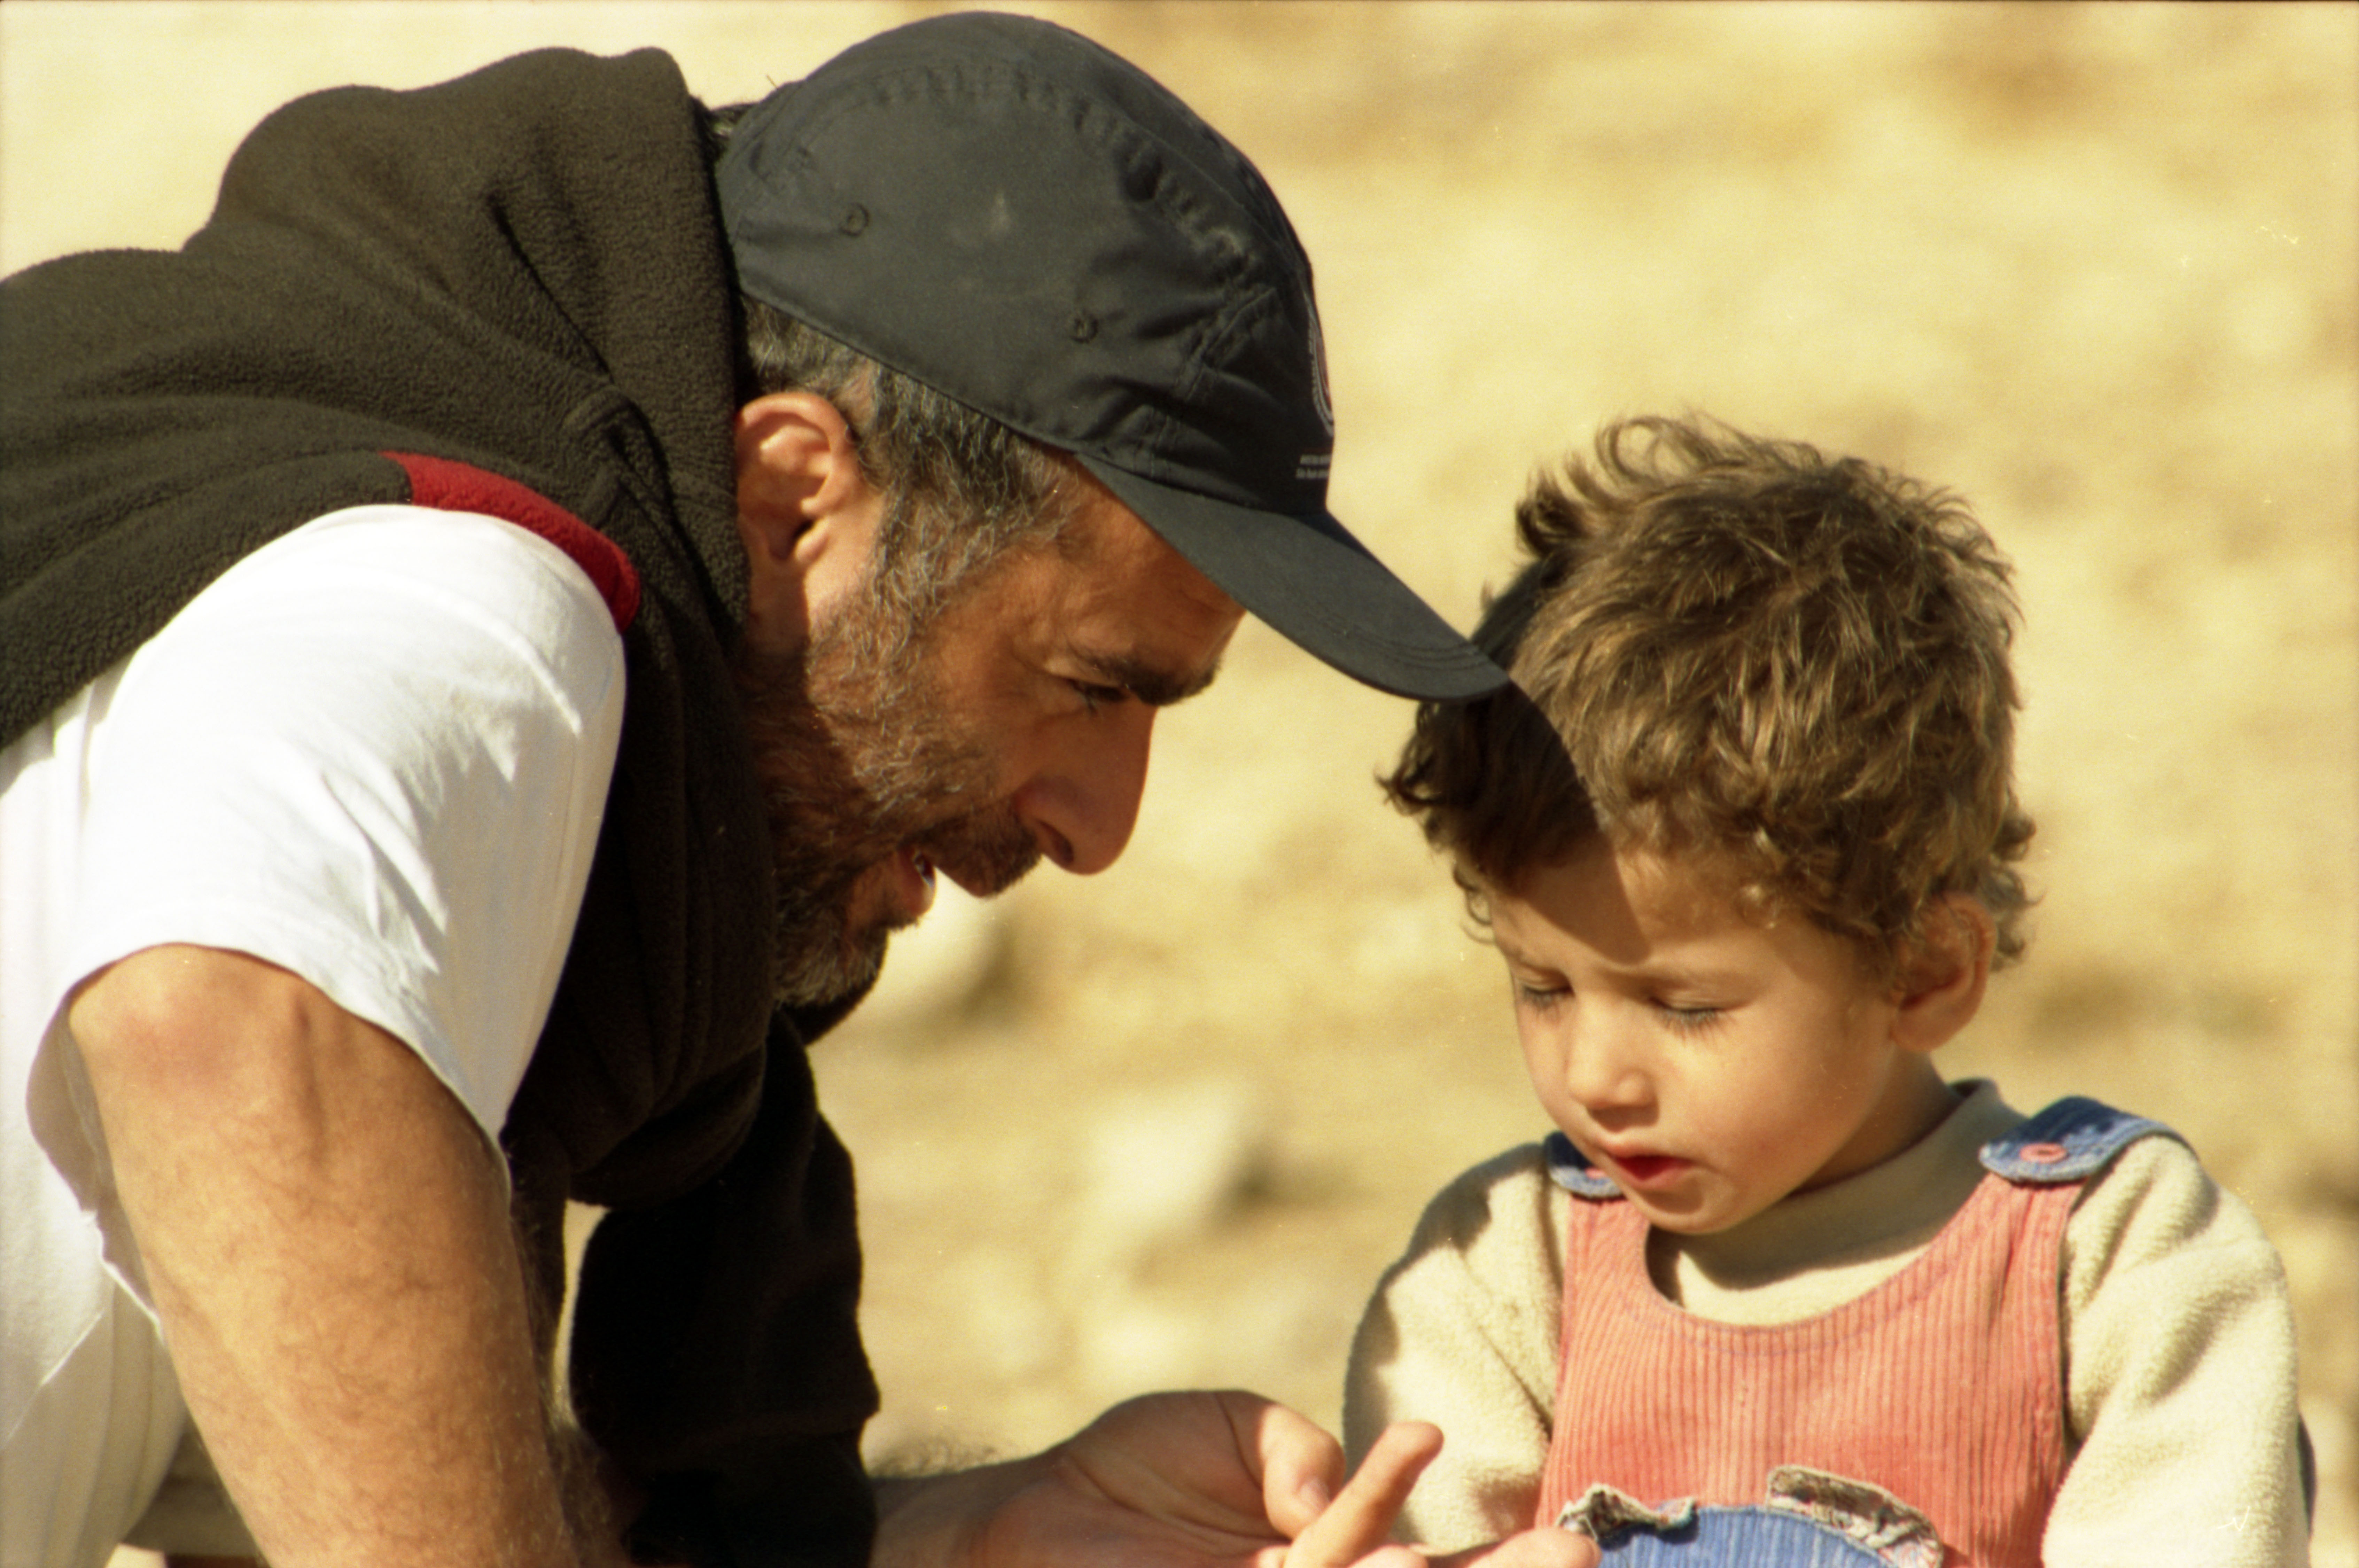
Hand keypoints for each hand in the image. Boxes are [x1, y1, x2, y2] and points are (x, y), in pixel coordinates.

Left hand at [882, 1390, 1593, 1567]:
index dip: (1500, 1560)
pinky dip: (1362, 1512)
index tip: (1572, 1537)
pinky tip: (1410, 1475)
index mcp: (1326, 1562)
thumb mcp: (1226, 1431)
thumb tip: (1332, 1489)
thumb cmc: (1123, 1479)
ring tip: (1550, 1545)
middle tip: (1585, 1552)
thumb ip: (1293, 1450)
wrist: (1024, 1519)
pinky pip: (1313, 1564)